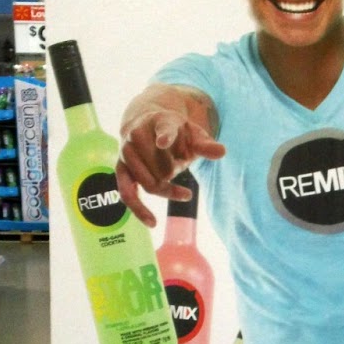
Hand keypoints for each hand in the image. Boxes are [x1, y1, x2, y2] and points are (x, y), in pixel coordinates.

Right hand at [116, 85, 224, 226]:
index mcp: (160, 121)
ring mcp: (125, 151)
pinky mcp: (120, 169)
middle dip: (175, 172)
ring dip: (165, 187)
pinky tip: (152, 222)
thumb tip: (222, 152)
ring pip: (148, 183)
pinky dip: (139, 209)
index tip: (163, 142)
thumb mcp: (193, 136)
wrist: (146, 125)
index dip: (164, 136)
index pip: (163, 130)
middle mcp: (137, 134)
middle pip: (160, 166)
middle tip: (180, 164)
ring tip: (176, 179)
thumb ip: (206, 145)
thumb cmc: (175, 133)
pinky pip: (127, 193)